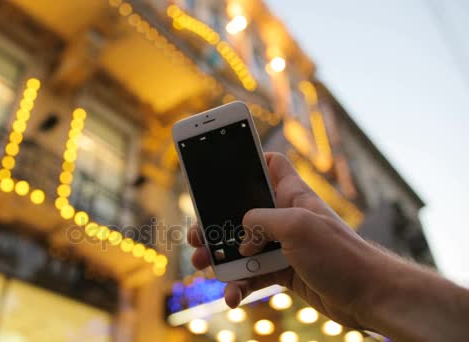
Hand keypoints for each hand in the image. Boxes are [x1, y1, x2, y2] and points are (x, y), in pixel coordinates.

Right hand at [187, 152, 387, 327]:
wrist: (367, 296)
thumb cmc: (341, 254)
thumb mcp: (297, 226)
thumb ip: (261, 221)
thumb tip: (240, 236)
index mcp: (292, 195)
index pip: (271, 164)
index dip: (250, 159)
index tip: (223, 165)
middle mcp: (285, 217)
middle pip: (242, 212)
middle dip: (216, 223)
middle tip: (197, 234)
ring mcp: (283, 245)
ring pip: (242, 247)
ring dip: (220, 257)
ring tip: (201, 265)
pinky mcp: (283, 271)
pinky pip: (252, 275)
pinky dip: (239, 284)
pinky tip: (231, 295)